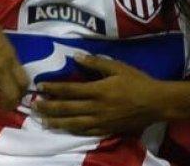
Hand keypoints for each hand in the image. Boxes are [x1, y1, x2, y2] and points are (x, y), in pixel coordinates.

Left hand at [34, 55, 167, 135]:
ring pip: (73, 123)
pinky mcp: (107, 129)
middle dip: (49, 107)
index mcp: (98, 90)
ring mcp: (101, 120)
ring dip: (56, 121)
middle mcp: (96, 107)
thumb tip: (75, 56)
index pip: (70, 90)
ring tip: (43, 121)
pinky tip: (64, 129)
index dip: (53, 89)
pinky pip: (86, 131)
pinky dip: (72, 130)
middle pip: (67, 108)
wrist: (156, 103)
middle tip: (33, 106)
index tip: (40, 87)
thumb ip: (96, 63)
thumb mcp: (118, 67)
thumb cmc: (137, 82)